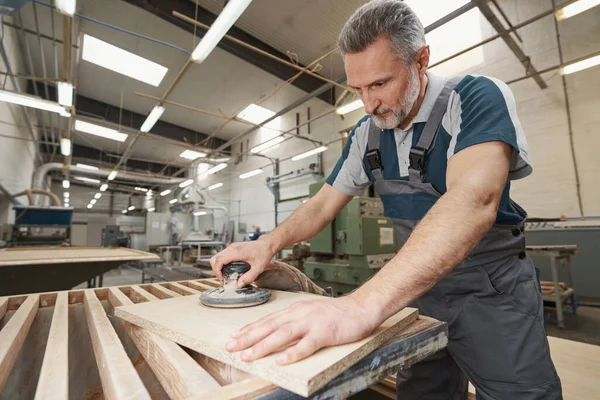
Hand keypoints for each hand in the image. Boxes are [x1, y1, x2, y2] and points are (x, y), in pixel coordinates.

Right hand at [210, 237, 276, 286]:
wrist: (267, 244)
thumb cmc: (264, 253)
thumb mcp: (258, 268)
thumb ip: (249, 277)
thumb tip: (238, 285)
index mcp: (238, 252)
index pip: (219, 260)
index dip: (217, 271)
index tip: (222, 278)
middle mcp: (233, 248)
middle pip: (215, 258)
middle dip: (216, 270)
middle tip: (223, 278)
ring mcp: (232, 247)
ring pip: (217, 256)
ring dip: (218, 266)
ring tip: (225, 275)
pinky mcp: (233, 248)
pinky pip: (222, 255)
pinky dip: (222, 263)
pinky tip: (229, 269)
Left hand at [225, 296, 382, 364]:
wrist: (360, 308)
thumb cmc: (337, 313)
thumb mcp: (310, 312)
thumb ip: (294, 321)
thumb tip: (277, 332)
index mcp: (296, 309)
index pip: (267, 319)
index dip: (249, 328)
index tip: (234, 336)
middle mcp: (300, 314)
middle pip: (269, 326)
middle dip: (248, 337)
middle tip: (231, 347)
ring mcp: (312, 322)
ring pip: (283, 334)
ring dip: (263, 345)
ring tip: (249, 356)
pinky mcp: (324, 333)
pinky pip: (306, 345)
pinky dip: (292, 353)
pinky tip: (281, 360)